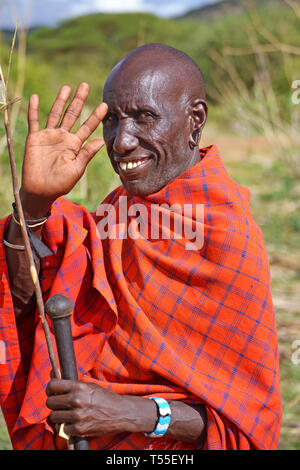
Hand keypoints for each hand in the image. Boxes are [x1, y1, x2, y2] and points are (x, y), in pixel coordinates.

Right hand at [21, 83, 106, 215]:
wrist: (41, 190)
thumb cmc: (61, 183)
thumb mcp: (77, 169)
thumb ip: (87, 154)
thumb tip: (101, 142)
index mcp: (75, 145)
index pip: (87, 127)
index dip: (96, 116)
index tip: (105, 105)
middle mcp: (63, 137)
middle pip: (72, 114)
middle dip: (79, 100)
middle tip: (85, 85)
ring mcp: (49, 136)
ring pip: (55, 114)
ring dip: (60, 101)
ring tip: (67, 87)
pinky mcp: (35, 138)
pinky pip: (34, 121)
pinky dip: (33, 110)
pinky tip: (34, 97)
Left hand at [46, 379, 139, 437]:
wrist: (120, 412)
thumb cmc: (105, 397)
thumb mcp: (89, 386)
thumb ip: (71, 382)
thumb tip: (52, 373)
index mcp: (79, 387)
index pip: (53, 385)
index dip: (49, 389)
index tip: (51, 392)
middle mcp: (76, 400)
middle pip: (50, 402)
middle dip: (53, 404)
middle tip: (60, 405)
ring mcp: (77, 415)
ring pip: (54, 417)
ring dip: (59, 416)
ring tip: (67, 414)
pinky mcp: (80, 429)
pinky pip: (64, 429)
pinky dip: (68, 427)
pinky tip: (75, 422)